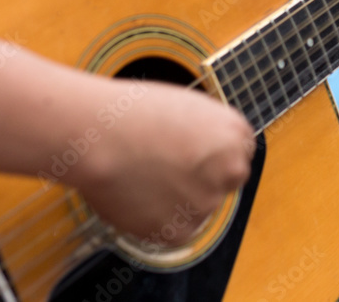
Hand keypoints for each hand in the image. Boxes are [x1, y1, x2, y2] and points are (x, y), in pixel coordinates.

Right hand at [70, 81, 254, 247]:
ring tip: (141, 176)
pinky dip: (156, 219)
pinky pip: (173, 229)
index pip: (239, 152)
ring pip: (197, 207)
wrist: (99, 136)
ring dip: (177, 199)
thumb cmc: (133, 113)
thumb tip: (209, 153)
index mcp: (235, 134)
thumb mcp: (186, 107)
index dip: (212, 154)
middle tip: (166, 169)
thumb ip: (207, 133)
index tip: (191, 154)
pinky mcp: (180, 230)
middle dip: (203, 179)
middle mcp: (231, 170)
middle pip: (226, 182)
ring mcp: (207, 202)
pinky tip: (136, 196)